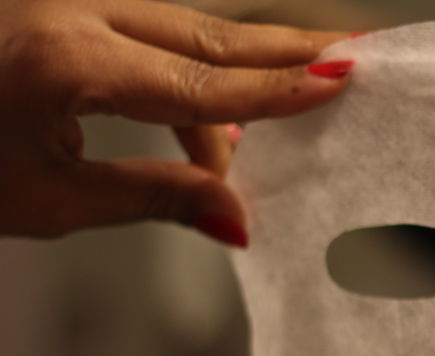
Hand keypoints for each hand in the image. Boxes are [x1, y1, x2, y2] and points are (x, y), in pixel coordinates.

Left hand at [0, 0, 355, 245]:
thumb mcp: (48, 200)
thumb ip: (153, 199)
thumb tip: (237, 218)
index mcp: (67, 60)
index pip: (201, 83)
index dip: (276, 91)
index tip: (339, 82)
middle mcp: (70, 9)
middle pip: (206, 31)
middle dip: (283, 51)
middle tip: (350, 55)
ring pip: (181, 29)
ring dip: (235, 75)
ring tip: (288, 113)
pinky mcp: (59, 6)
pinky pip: (145, 31)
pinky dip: (185, 76)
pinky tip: (207, 130)